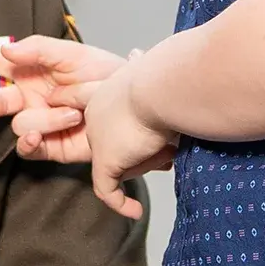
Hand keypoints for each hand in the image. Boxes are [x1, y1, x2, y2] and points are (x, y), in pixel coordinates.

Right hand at [0, 34, 125, 161]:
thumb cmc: (102, 73)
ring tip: (71, 112)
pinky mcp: (48, 147)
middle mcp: (28, 96)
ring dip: (43, 118)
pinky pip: (27, 147)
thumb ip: (36, 49)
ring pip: (17, 124)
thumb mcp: (71, 53)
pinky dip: (32, 140)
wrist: (129, 104)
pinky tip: (41, 135)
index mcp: (30, 70)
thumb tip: (4, 50)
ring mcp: (37, 122)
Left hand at [83, 63, 177, 219]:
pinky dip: (122, 203)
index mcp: (106, 92)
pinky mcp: (105, 160)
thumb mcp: (149, 66)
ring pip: (119, 164)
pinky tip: (134, 210)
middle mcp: (96, 114)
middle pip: (115, 144)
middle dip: (143, 149)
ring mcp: (98, 138)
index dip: (126, 128)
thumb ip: (140, 66)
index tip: (144, 132)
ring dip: (145, 163)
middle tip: (167, 145)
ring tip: (168, 149)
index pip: (108, 117)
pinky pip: (107, 190)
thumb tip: (136, 55)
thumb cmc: (164, 77)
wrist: (162, 87)